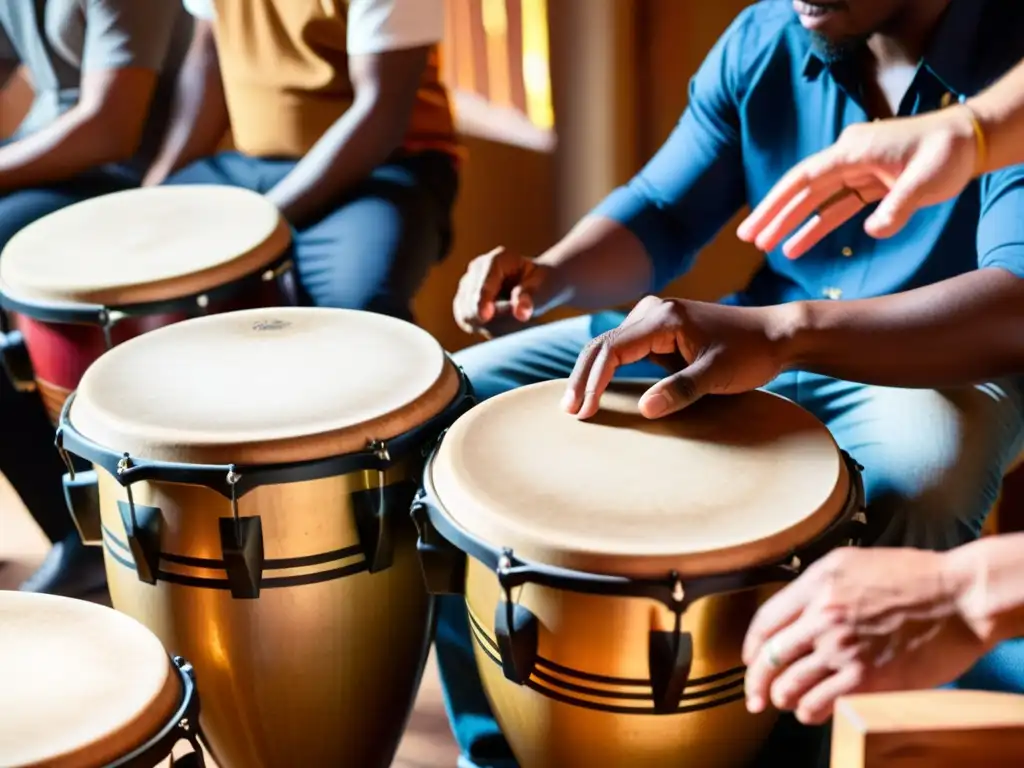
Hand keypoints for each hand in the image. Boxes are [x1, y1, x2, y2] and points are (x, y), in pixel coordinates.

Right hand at [452, 246, 556, 337]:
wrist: (534, 286)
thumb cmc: (541, 286)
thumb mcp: (543, 288)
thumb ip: (530, 298)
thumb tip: (520, 314)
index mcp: (499, 259)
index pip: (485, 280)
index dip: (483, 298)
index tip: (485, 316)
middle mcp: (477, 268)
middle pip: (470, 299)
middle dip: (487, 319)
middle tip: (513, 330)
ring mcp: (467, 284)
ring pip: (466, 313)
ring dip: (487, 326)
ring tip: (512, 327)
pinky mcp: (463, 301)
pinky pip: (467, 321)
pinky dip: (483, 328)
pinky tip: (501, 328)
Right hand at [562, 295, 787, 419]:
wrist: (776, 334)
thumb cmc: (751, 352)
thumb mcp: (719, 374)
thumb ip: (682, 390)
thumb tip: (644, 410)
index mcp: (663, 317)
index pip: (612, 349)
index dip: (594, 381)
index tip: (585, 411)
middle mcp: (652, 311)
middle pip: (602, 345)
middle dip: (582, 379)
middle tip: (568, 412)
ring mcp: (653, 319)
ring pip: (608, 347)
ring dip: (590, 375)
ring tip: (575, 406)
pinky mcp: (658, 331)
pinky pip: (622, 350)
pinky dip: (606, 371)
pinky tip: (594, 391)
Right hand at [737, 105, 979, 258]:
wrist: (970, 139)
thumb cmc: (948, 153)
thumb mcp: (926, 181)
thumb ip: (898, 207)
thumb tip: (873, 231)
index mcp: (853, 151)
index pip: (805, 179)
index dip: (777, 203)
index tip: (756, 225)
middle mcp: (847, 158)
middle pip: (801, 189)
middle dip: (773, 214)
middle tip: (748, 238)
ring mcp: (855, 170)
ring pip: (814, 200)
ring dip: (791, 222)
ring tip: (766, 246)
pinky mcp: (865, 184)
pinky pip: (833, 206)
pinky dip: (816, 225)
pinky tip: (797, 245)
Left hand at [742, 547, 982, 725]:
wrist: (959, 597)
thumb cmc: (914, 576)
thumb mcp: (852, 563)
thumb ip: (816, 586)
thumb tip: (792, 611)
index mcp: (816, 584)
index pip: (765, 621)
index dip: (751, 646)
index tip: (748, 659)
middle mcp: (822, 616)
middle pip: (770, 657)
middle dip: (756, 681)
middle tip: (754, 696)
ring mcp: (843, 649)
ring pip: (790, 686)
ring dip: (783, 699)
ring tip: (787, 702)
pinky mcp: (867, 679)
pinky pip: (821, 704)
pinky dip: (810, 712)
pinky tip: (812, 711)